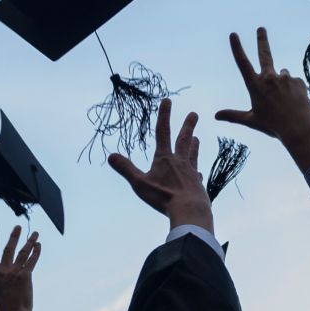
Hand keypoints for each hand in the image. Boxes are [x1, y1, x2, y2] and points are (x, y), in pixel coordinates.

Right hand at [0, 226, 44, 310]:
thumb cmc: (6, 307)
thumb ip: (3, 278)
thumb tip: (9, 272)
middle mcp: (2, 271)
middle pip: (8, 249)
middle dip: (14, 236)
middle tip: (18, 227)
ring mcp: (13, 273)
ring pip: (22, 252)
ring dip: (30, 241)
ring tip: (35, 233)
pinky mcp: (25, 276)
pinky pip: (31, 260)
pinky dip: (36, 252)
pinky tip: (38, 245)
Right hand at [109, 98, 212, 232]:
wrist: (190, 210)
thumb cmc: (163, 197)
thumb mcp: (140, 183)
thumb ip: (126, 169)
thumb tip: (111, 156)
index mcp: (164, 158)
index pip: (162, 132)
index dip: (164, 115)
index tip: (167, 100)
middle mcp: (180, 162)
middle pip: (183, 140)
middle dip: (188, 125)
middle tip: (194, 114)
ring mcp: (191, 173)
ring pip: (192, 155)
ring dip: (194, 145)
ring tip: (196, 138)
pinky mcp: (198, 186)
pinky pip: (196, 176)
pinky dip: (196, 172)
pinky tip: (198, 173)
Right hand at [216, 28, 309, 172]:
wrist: (298, 128)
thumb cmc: (273, 126)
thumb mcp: (251, 121)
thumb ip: (233, 115)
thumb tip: (215, 116)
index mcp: (256, 86)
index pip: (243, 63)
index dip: (237, 48)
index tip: (234, 34)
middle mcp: (270, 78)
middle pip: (265, 54)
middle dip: (262, 39)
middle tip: (261, 28)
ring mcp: (285, 78)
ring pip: (281, 75)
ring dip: (280, 82)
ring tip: (284, 101)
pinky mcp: (298, 81)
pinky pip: (293, 82)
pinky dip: (293, 90)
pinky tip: (294, 102)